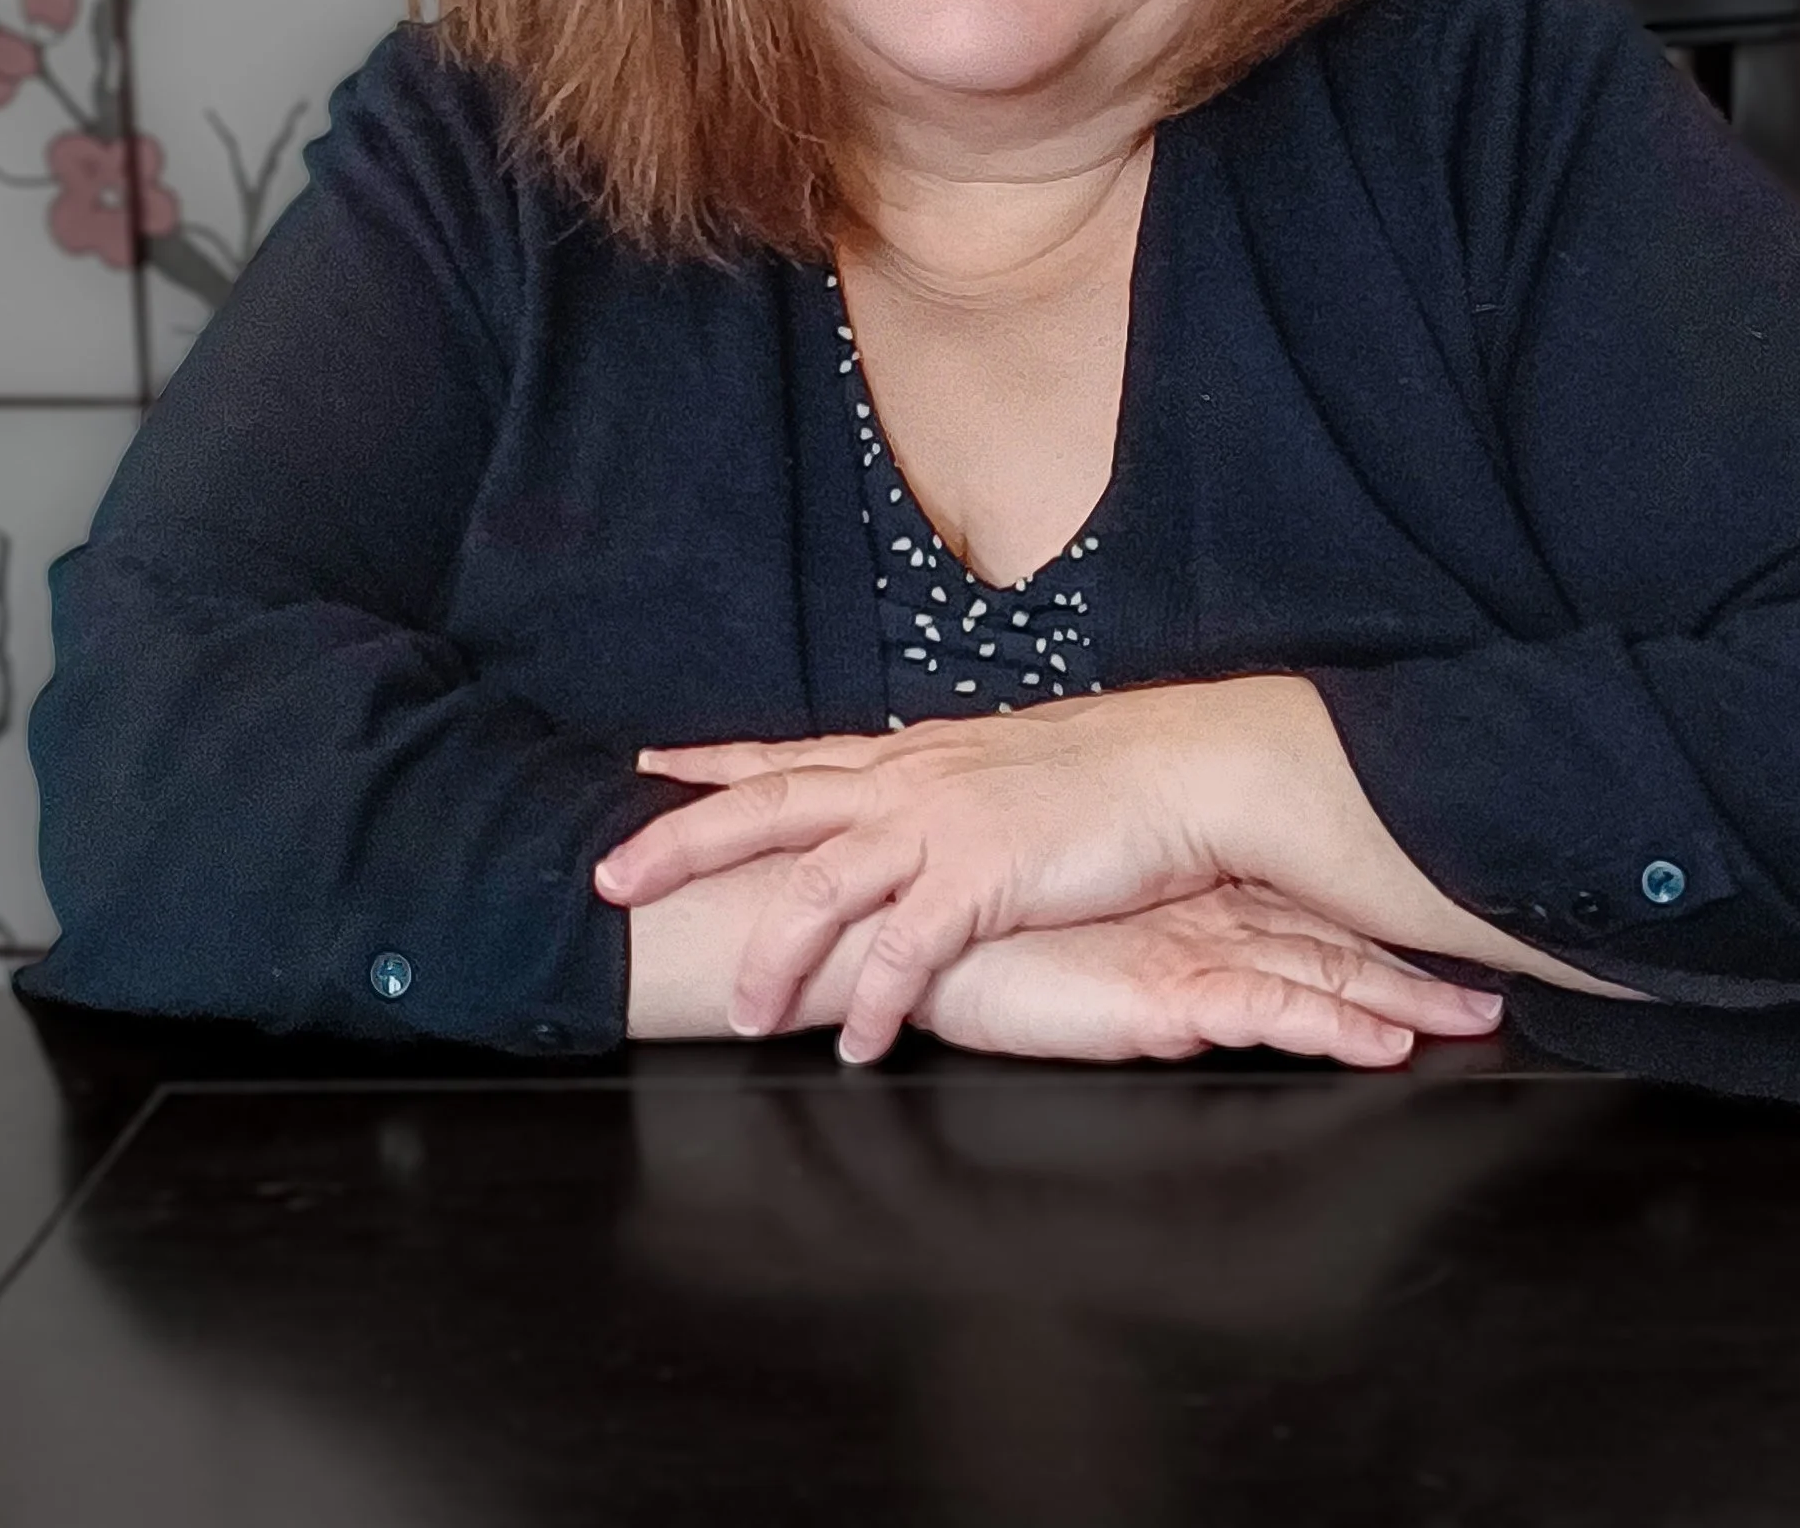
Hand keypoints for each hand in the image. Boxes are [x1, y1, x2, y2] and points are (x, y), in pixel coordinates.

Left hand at [594, 678, 1418, 1060]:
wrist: (1190, 768)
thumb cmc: (1111, 772)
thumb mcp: (1008, 768)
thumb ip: (951, 788)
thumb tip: (921, 803)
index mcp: (915, 756)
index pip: (793, 756)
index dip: (714, 764)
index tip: (645, 768)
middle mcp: (912, 781)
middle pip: (771, 806)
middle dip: (684, 842)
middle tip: (609, 879)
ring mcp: (943, 826)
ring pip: (821, 884)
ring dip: (775, 954)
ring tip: (741, 1013)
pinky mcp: (985, 878)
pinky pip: (908, 952)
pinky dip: (876, 1000)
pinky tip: (859, 1044)